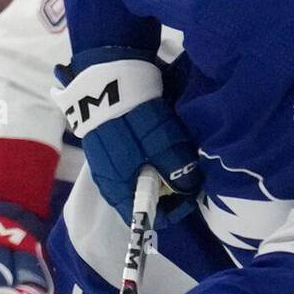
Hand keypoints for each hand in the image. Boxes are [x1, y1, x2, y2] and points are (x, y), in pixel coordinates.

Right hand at [52, 47, 201, 224]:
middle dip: (166, 194)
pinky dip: (145, 163)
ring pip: (134, 182)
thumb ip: (177, 171)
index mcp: (118, 188)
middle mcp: (107, 181)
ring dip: (156, 176)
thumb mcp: (162, 144)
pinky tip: (157, 150)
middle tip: (186, 178)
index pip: (147, 217)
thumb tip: (189, 189)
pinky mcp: (103, 145)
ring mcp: (103, 163)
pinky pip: (128, 166)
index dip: (172, 211)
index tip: (190, 197)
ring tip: (174, 163)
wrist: (105, 76)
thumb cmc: (133, 116)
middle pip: (140, 200)